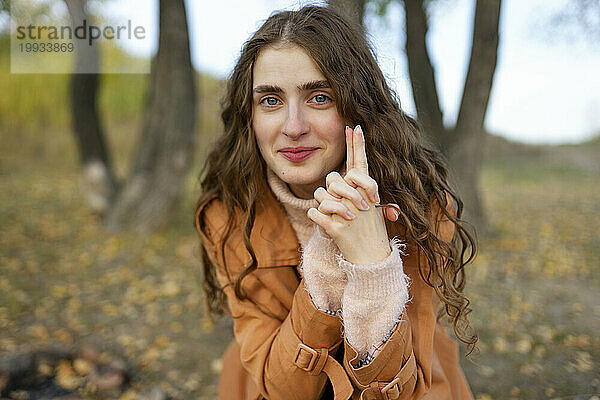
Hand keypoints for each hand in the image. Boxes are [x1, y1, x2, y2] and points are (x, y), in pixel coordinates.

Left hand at [307, 125, 391, 264]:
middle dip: (331, 188)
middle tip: (341, 204)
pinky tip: (322, 221)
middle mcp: (358, 201)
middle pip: (333, 179)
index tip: (353, 126)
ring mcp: (348, 215)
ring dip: (322, 203)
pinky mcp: (336, 229)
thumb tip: (351, 175)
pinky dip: (315, 216)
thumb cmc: (371, 232)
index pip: (360, 164)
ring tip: (334, 215)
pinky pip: (314, 212)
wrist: (372, 259)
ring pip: (320, 194)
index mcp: (366, 193)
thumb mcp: (372, 210)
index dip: (357, 144)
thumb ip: (360, 192)